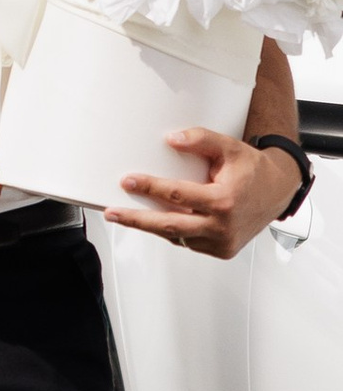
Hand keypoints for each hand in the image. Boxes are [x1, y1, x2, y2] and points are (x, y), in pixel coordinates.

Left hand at [109, 130, 300, 262]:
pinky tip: (156, 220)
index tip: (128, 181)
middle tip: (112, 213)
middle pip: (169, 226)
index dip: (150, 187)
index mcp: (224, 201)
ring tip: (126, 216)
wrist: (278, 191)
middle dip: (136, 220)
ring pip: (177, 236)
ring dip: (150, 226)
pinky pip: (188, 242)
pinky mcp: (221, 251)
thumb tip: (171, 139)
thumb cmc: (253, 170)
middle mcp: (222, 226)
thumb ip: (201, 140)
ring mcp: (221, 242)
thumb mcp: (229, 148)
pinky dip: (172, 231)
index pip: (177, 195)